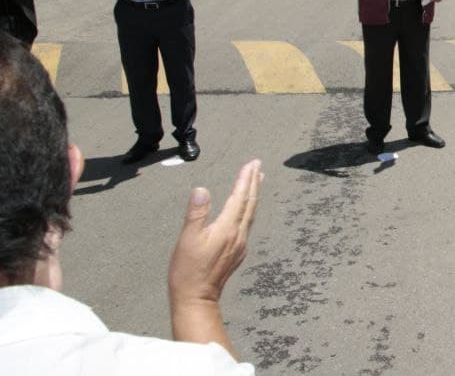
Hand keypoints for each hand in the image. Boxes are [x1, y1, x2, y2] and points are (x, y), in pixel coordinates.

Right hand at [168, 160, 262, 315]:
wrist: (196, 299)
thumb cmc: (188, 271)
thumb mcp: (187, 240)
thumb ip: (196, 213)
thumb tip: (202, 189)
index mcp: (227, 228)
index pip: (240, 197)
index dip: (245, 179)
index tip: (251, 163)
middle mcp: (239, 235)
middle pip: (250, 203)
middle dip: (254, 182)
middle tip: (258, 165)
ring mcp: (240, 244)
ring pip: (251, 213)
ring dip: (254, 195)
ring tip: (257, 181)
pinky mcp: (238, 252)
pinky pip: (248, 224)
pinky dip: (249, 209)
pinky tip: (247, 209)